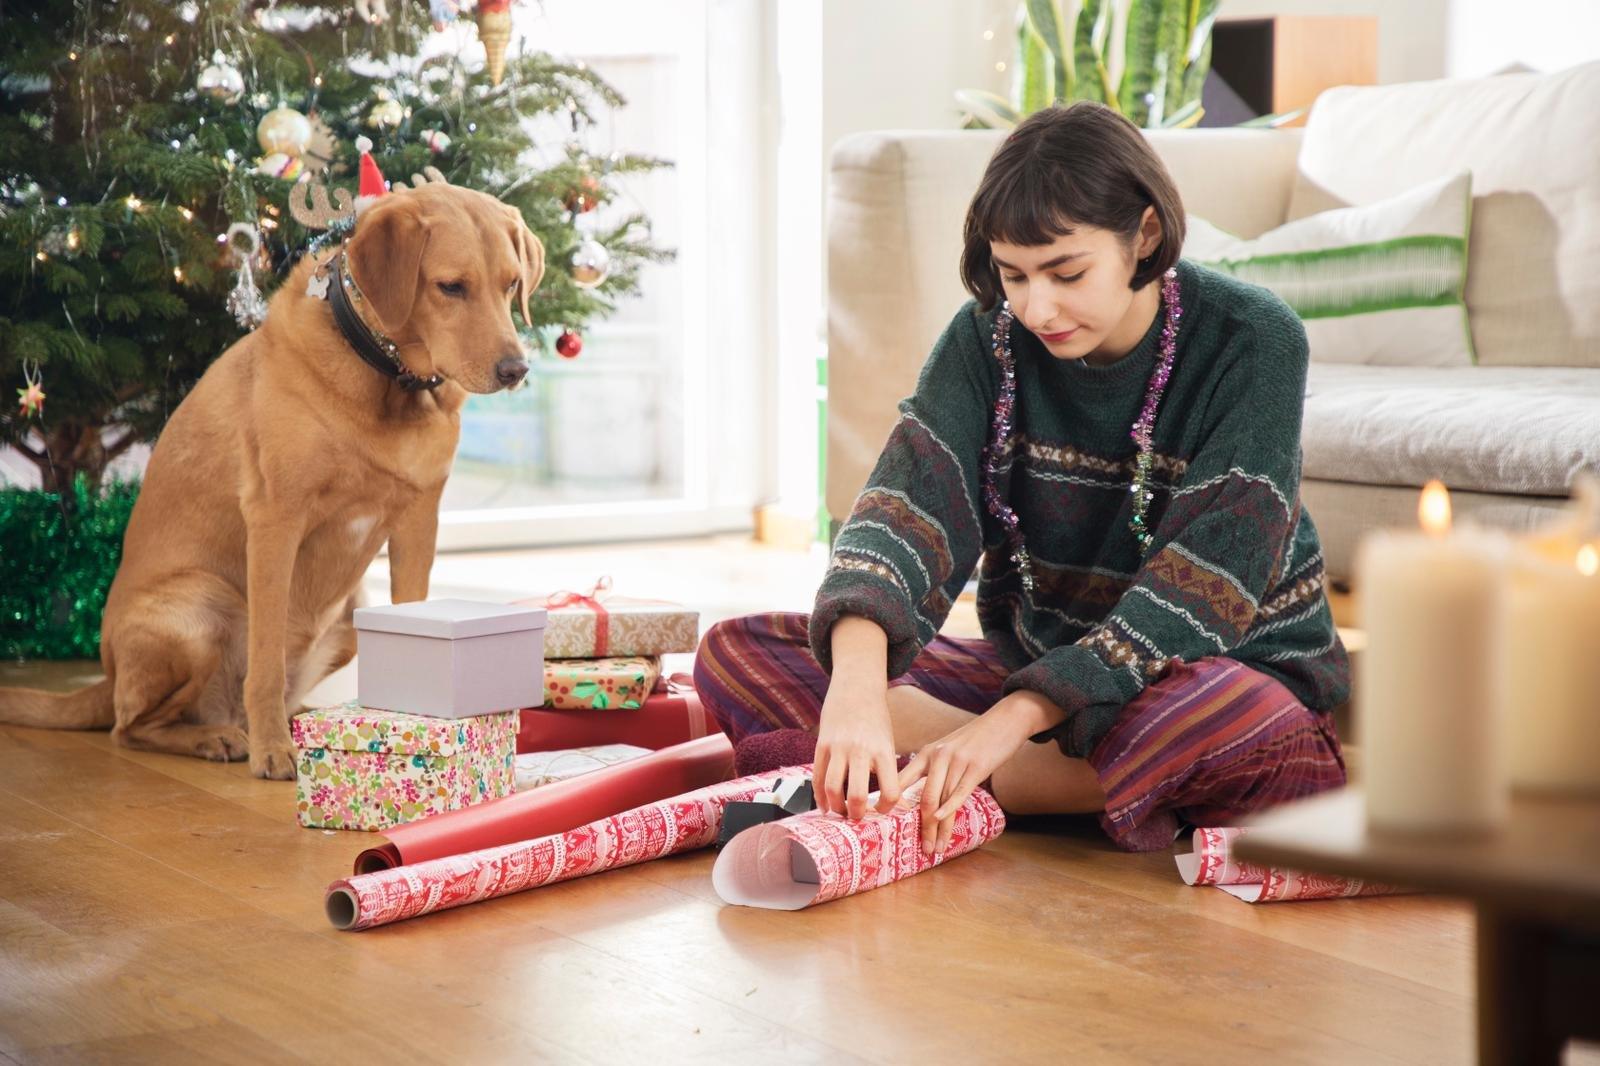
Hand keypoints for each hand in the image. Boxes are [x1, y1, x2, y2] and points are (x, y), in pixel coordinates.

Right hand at [813, 675, 902, 820]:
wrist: (856, 687)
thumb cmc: (875, 719)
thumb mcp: (887, 742)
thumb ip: (885, 769)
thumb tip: (888, 803)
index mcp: (884, 751)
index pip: (890, 792)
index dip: (887, 808)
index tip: (882, 810)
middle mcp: (861, 750)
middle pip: (858, 796)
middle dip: (857, 815)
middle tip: (858, 818)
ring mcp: (839, 747)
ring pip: (832, 789)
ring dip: (836, 808)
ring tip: (840, 812)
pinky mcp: (822, 744)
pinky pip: (817, 777)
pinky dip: (819, 796)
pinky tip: (825, 805)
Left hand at [896, 697, 1033, 858]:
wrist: (1006, 720)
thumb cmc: (976, 740)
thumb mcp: (948, 749)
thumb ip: (935, 769)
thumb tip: (926, 798)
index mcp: (926, 753)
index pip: (901, 781)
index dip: (892, 805)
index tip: (888, 827)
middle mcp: (937, 756)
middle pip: (924, 798)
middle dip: (922, 828)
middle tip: (923, 850)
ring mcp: (956, 761)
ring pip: (941, 801)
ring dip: (939, 828)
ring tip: (937, 848)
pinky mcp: (975, 767)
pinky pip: (958, 793)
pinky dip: (949, 809)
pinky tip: (941, 823)